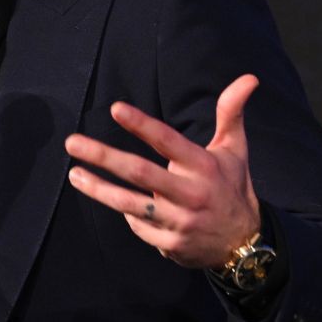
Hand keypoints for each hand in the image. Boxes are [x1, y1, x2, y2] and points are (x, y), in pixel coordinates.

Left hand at [62, 75, 262, 269]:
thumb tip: (248, 77)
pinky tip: (116, 202)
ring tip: (74, 174)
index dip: (142, 125)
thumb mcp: (235, 149)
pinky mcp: (170, 244)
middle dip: (103, 156)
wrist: (244, 244)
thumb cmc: (232, 187)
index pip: (168, 141)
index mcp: (203, 166)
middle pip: (139, 172)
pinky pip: (138, 226)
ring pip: (130, 203)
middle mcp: (190, 193)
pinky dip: (127, 214)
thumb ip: (231, 113)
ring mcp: (179, 221)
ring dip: (98, 189)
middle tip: (72, 142)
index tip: (115, 108)